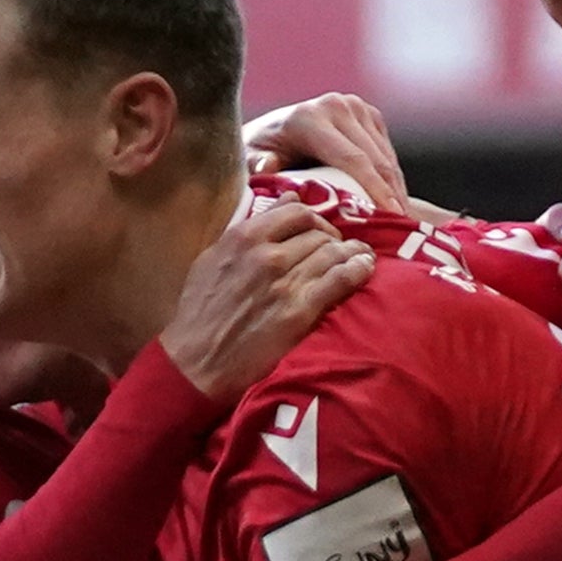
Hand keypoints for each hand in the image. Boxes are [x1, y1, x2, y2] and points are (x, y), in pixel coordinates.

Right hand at [161, 193, 371, 399]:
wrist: (196, 363)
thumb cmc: (200, 313)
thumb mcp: (214, 259)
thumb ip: (251, 228)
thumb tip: (289, 197)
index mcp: (244, 237)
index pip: (296, 211)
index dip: (314, 219)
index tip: (317, 232)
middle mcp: (267, 254)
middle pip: (318, 232)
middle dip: (333, 239)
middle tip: (338, 250)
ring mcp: (285, 282)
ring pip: (333, 253)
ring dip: (352, 252)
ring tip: (360, 257)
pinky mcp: (300, 311)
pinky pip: (340, 279)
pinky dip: (358, 270)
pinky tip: (365, 269)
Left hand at [245, 91, 417, 207]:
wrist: (268, 132)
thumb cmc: (258, 155)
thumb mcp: (250, 162)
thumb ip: (256, 166)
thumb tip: (268, 166)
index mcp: (310, 118)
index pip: (352, 159)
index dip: (375, 190)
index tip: (390, 218)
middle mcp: (336, 106)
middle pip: (375, 159)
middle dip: (392, 196)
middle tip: (406, 229)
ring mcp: (356, 108)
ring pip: (386, 157)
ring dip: (397, 191)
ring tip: (406, 224)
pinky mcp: (368, 115)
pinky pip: (387, 153)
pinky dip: (393, 180)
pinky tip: (396, 206)